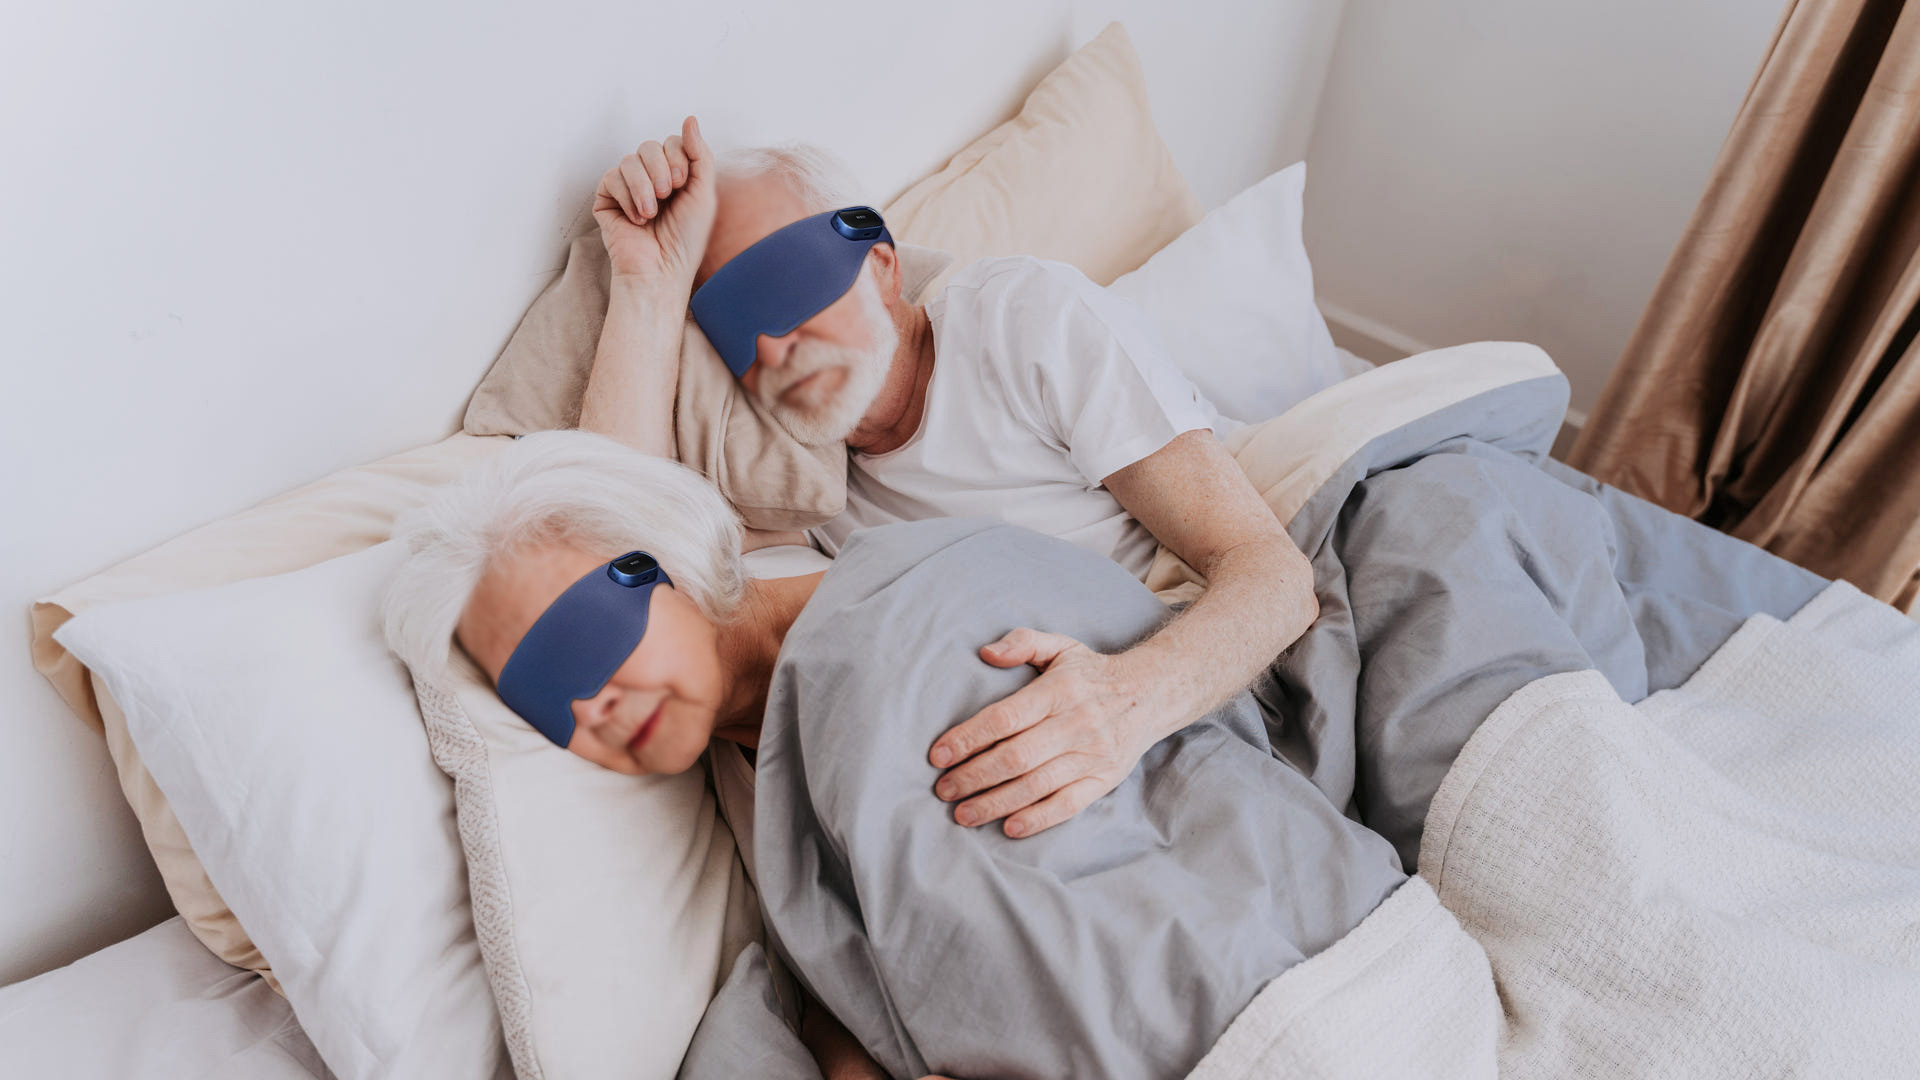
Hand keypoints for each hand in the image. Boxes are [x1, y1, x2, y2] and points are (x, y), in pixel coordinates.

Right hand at [593, 114, 716, 286]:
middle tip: (667, 196)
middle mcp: (651, 178)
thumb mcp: (703, 193)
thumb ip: (699, 154)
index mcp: (675, 175)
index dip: (678, 157)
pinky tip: (637, 219)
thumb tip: (690, 118)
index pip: (672, 142)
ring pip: (630, 160)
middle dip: (661, 170)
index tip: (682, 184)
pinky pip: (611, 178)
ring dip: (644, 187)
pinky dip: (627, 198)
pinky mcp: (607, 199)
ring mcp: (627, 188)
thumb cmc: (685, 240)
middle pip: (649, 146)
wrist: (662, 270)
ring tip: (652, 213)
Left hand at [929, 629, 1162, 837]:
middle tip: (943, 790)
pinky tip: (1009, 827)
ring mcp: (1092, 755)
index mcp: (1060, 690)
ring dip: (995, 802)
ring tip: (963, 814)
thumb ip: (1022, 642)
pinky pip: (1068, 804)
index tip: (938, 755)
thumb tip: (986, 653)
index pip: (1005, 718)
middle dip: (973, 777)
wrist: (1151, 694)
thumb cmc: (1091, 672)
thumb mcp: (1060, 645)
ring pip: (1037, 785)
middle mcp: (1077, 723)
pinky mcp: (1104, 779)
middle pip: (1016, 757)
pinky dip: (1038, 819)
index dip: (968, 738)